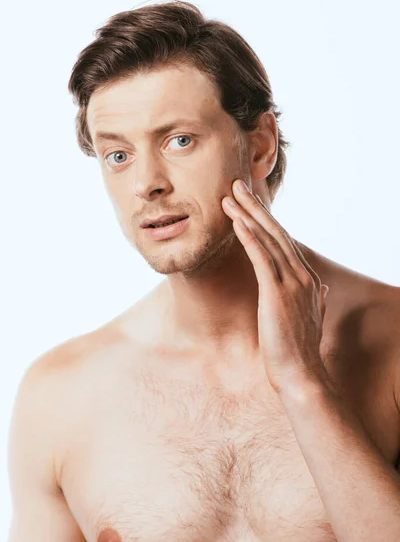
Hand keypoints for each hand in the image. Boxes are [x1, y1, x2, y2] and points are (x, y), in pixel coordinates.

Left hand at [222, 179, 329, 394]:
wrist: (302, 375)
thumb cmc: (300, 351)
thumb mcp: (310, 319)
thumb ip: (316, 300)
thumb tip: (321, 288)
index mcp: (304, 280)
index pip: (282, 242)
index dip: (265, 220)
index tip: (249, 203)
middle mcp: (300, 276)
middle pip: (275, 232)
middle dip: (254, 207)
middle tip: (236, 185)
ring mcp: (290, 283)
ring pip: (267, 240)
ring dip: (247, 216)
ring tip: (229, 196)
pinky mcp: (276, 293)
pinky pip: (261, 259)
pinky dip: (249, 238)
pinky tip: (237, 222)